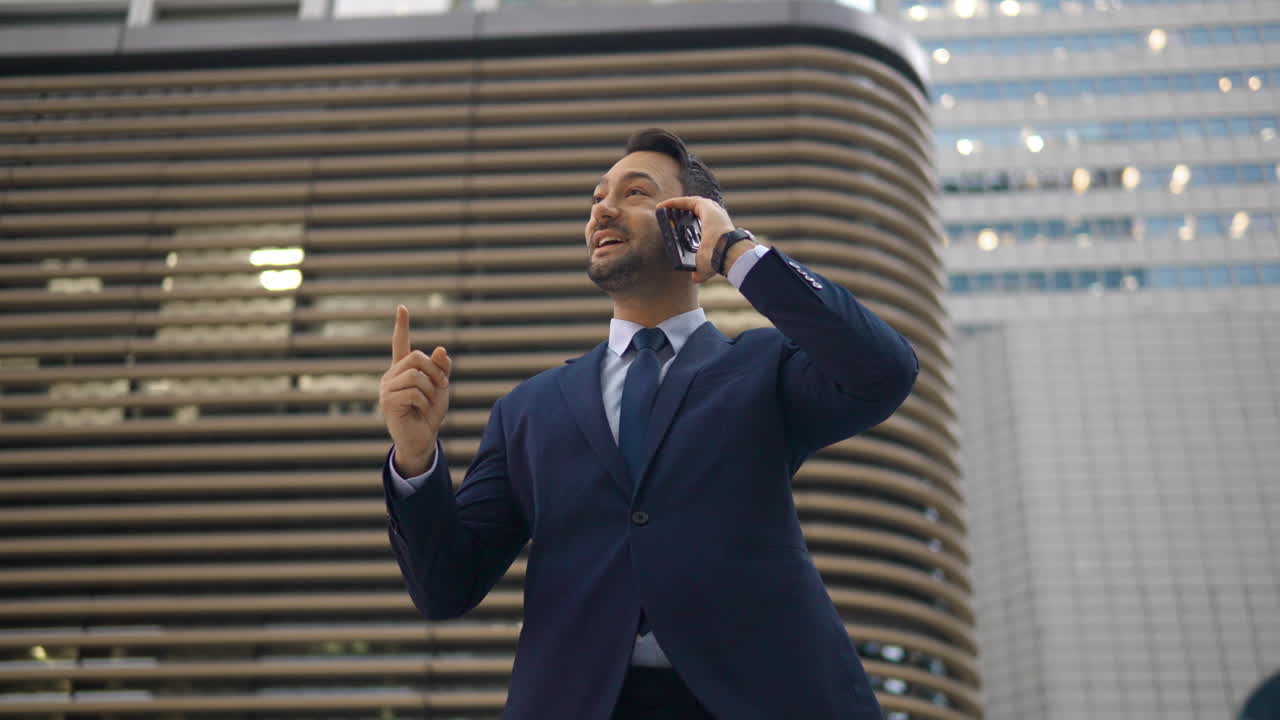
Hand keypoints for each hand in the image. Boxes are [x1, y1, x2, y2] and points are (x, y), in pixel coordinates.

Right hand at [379, 305, 451, 475]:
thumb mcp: (440, 388)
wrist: (422, 439)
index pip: (400, 343)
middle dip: (435, 371)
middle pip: (416, 357)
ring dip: (431, 389)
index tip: (402, 307)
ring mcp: (387, 388)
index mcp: (403, 369)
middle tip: (442, 386)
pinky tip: (420, 411)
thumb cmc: (430, 413)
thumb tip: (440, 349)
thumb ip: (441, 368)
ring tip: (429, 402)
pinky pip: (413, 392)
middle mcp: (392, 375)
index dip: (402, 325)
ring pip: (416, 375)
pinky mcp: (388, 402)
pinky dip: (424, 402)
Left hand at [655, 196, 735, 283]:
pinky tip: (662, 206)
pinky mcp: (705, 206)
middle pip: (694, 213)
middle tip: (667, 218)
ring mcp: (712, 210)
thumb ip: (700, 271)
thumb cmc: (718, 260)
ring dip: (676, 206)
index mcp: (717, 231)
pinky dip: (673, 203)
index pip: (701, 224)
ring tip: (662, 210)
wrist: (725, 252)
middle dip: (680, 214)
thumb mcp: (705, 266)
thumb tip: (695, 278)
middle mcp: (716, 218)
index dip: (687, 225)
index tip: (675, 228)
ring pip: (690, 205)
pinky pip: (686, 202)